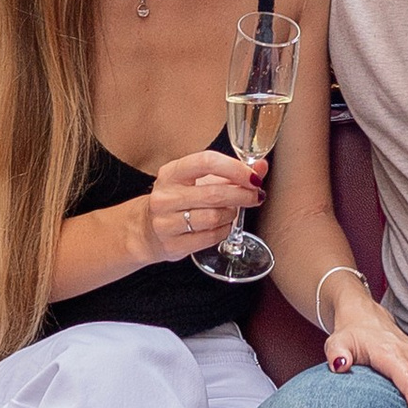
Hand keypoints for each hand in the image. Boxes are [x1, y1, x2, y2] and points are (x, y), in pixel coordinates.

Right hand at [137, 149, 266, 261]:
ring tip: (232, 211)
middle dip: (243, 195)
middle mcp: (165, 196)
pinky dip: (224, 231)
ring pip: (214, 217)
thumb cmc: (179, 199)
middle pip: (215, 193)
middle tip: (256, 196)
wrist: (147, 229)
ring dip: (232, 214)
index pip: (207, 162)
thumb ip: (231, 172)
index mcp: (172, 173)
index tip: (253, 176)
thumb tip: (261, 167)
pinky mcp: (173, 245)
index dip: (235, 168)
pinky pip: (211, 237)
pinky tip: (222, 226)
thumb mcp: (199, 180)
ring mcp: (166, 222)